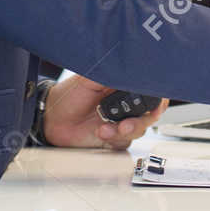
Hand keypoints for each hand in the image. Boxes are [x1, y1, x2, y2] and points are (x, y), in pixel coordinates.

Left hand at [40, 76, 168, 149]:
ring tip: (106, 128)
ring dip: (125, 131)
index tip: (155, 107)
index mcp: (124, 86)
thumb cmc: (68, 96)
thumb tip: (129, 67)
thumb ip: (111, 73)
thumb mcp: (89, 79)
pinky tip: (102, 133)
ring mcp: (121, 122)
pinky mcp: (113, 139)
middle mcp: (125, 105)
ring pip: (139, 130)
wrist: (52, 120)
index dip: (158, 100)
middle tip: (125, 123)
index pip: (151, 92)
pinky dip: (114, 140)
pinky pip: (124, 143)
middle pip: (149, 114)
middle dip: (140, 121)